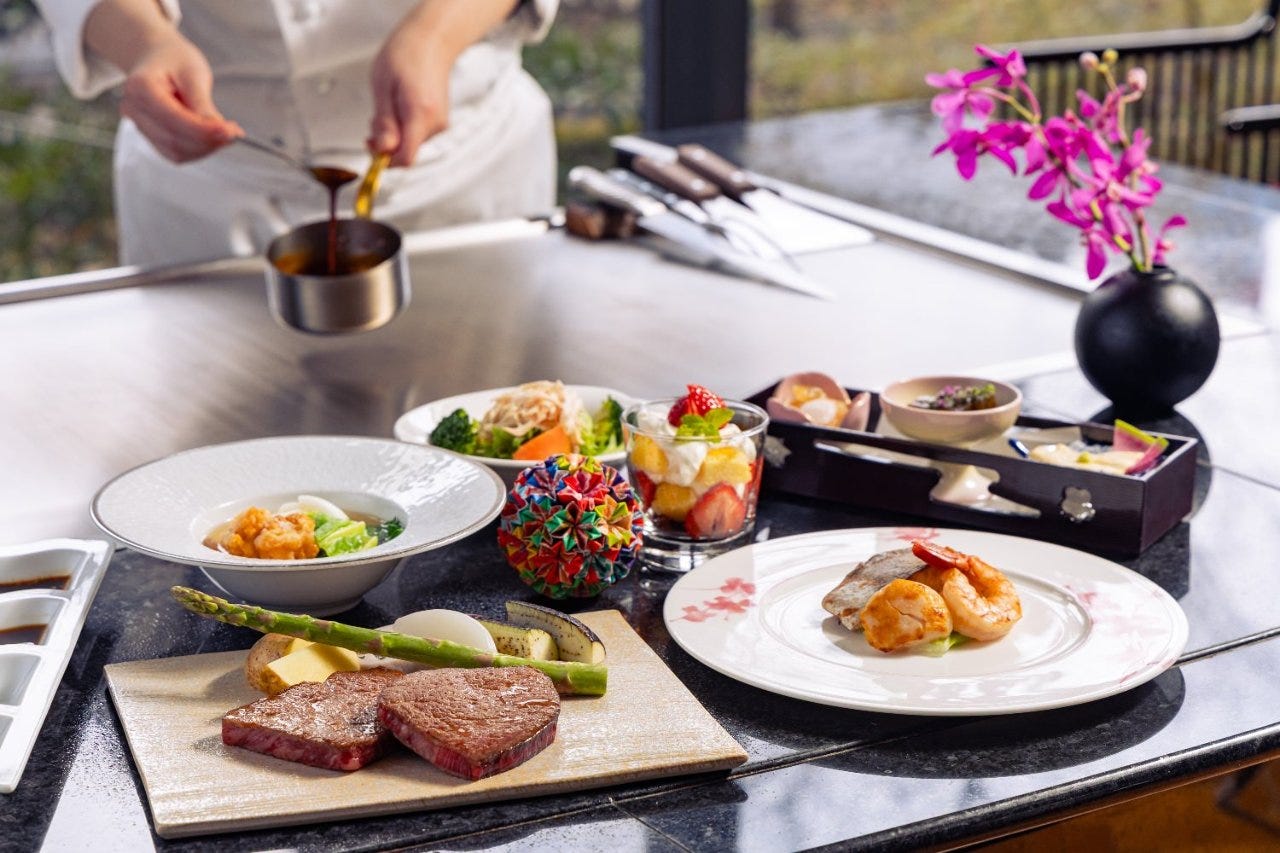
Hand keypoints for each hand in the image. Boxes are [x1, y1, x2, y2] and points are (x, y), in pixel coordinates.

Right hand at [118, 34, 241, 162]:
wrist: (156, 56)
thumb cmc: (174, 59)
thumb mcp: (193, 72)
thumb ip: (202, 104)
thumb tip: (220, 131)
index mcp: (140, 87)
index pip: (172, 118)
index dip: (203, 130)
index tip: (230, 131)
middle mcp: (134, 109)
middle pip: (174, 140)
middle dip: (208, 141)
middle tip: (234, 133)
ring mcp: (140, 125)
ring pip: (176, 152)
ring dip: (205, 148)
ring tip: (226, 132)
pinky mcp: (151, 137)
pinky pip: (176, 153)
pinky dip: (198, 150)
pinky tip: (213, 137)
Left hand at [367, 19, 453, 166]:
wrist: (431, 41)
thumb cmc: (407, 55)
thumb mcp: (382, 86)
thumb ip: (384, 122)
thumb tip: (382, 148)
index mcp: (420, 115)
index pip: (406, 157)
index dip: (385, 161)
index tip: (370, 152)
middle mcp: (435, 124)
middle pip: (406, 152)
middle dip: (385, 143)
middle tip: (373, 121)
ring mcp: (440, 124)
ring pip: (410, 144)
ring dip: (393, 134)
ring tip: (387, 107)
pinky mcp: (439, 122)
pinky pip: (416, 135)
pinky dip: (402, 128)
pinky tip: (398, 108)